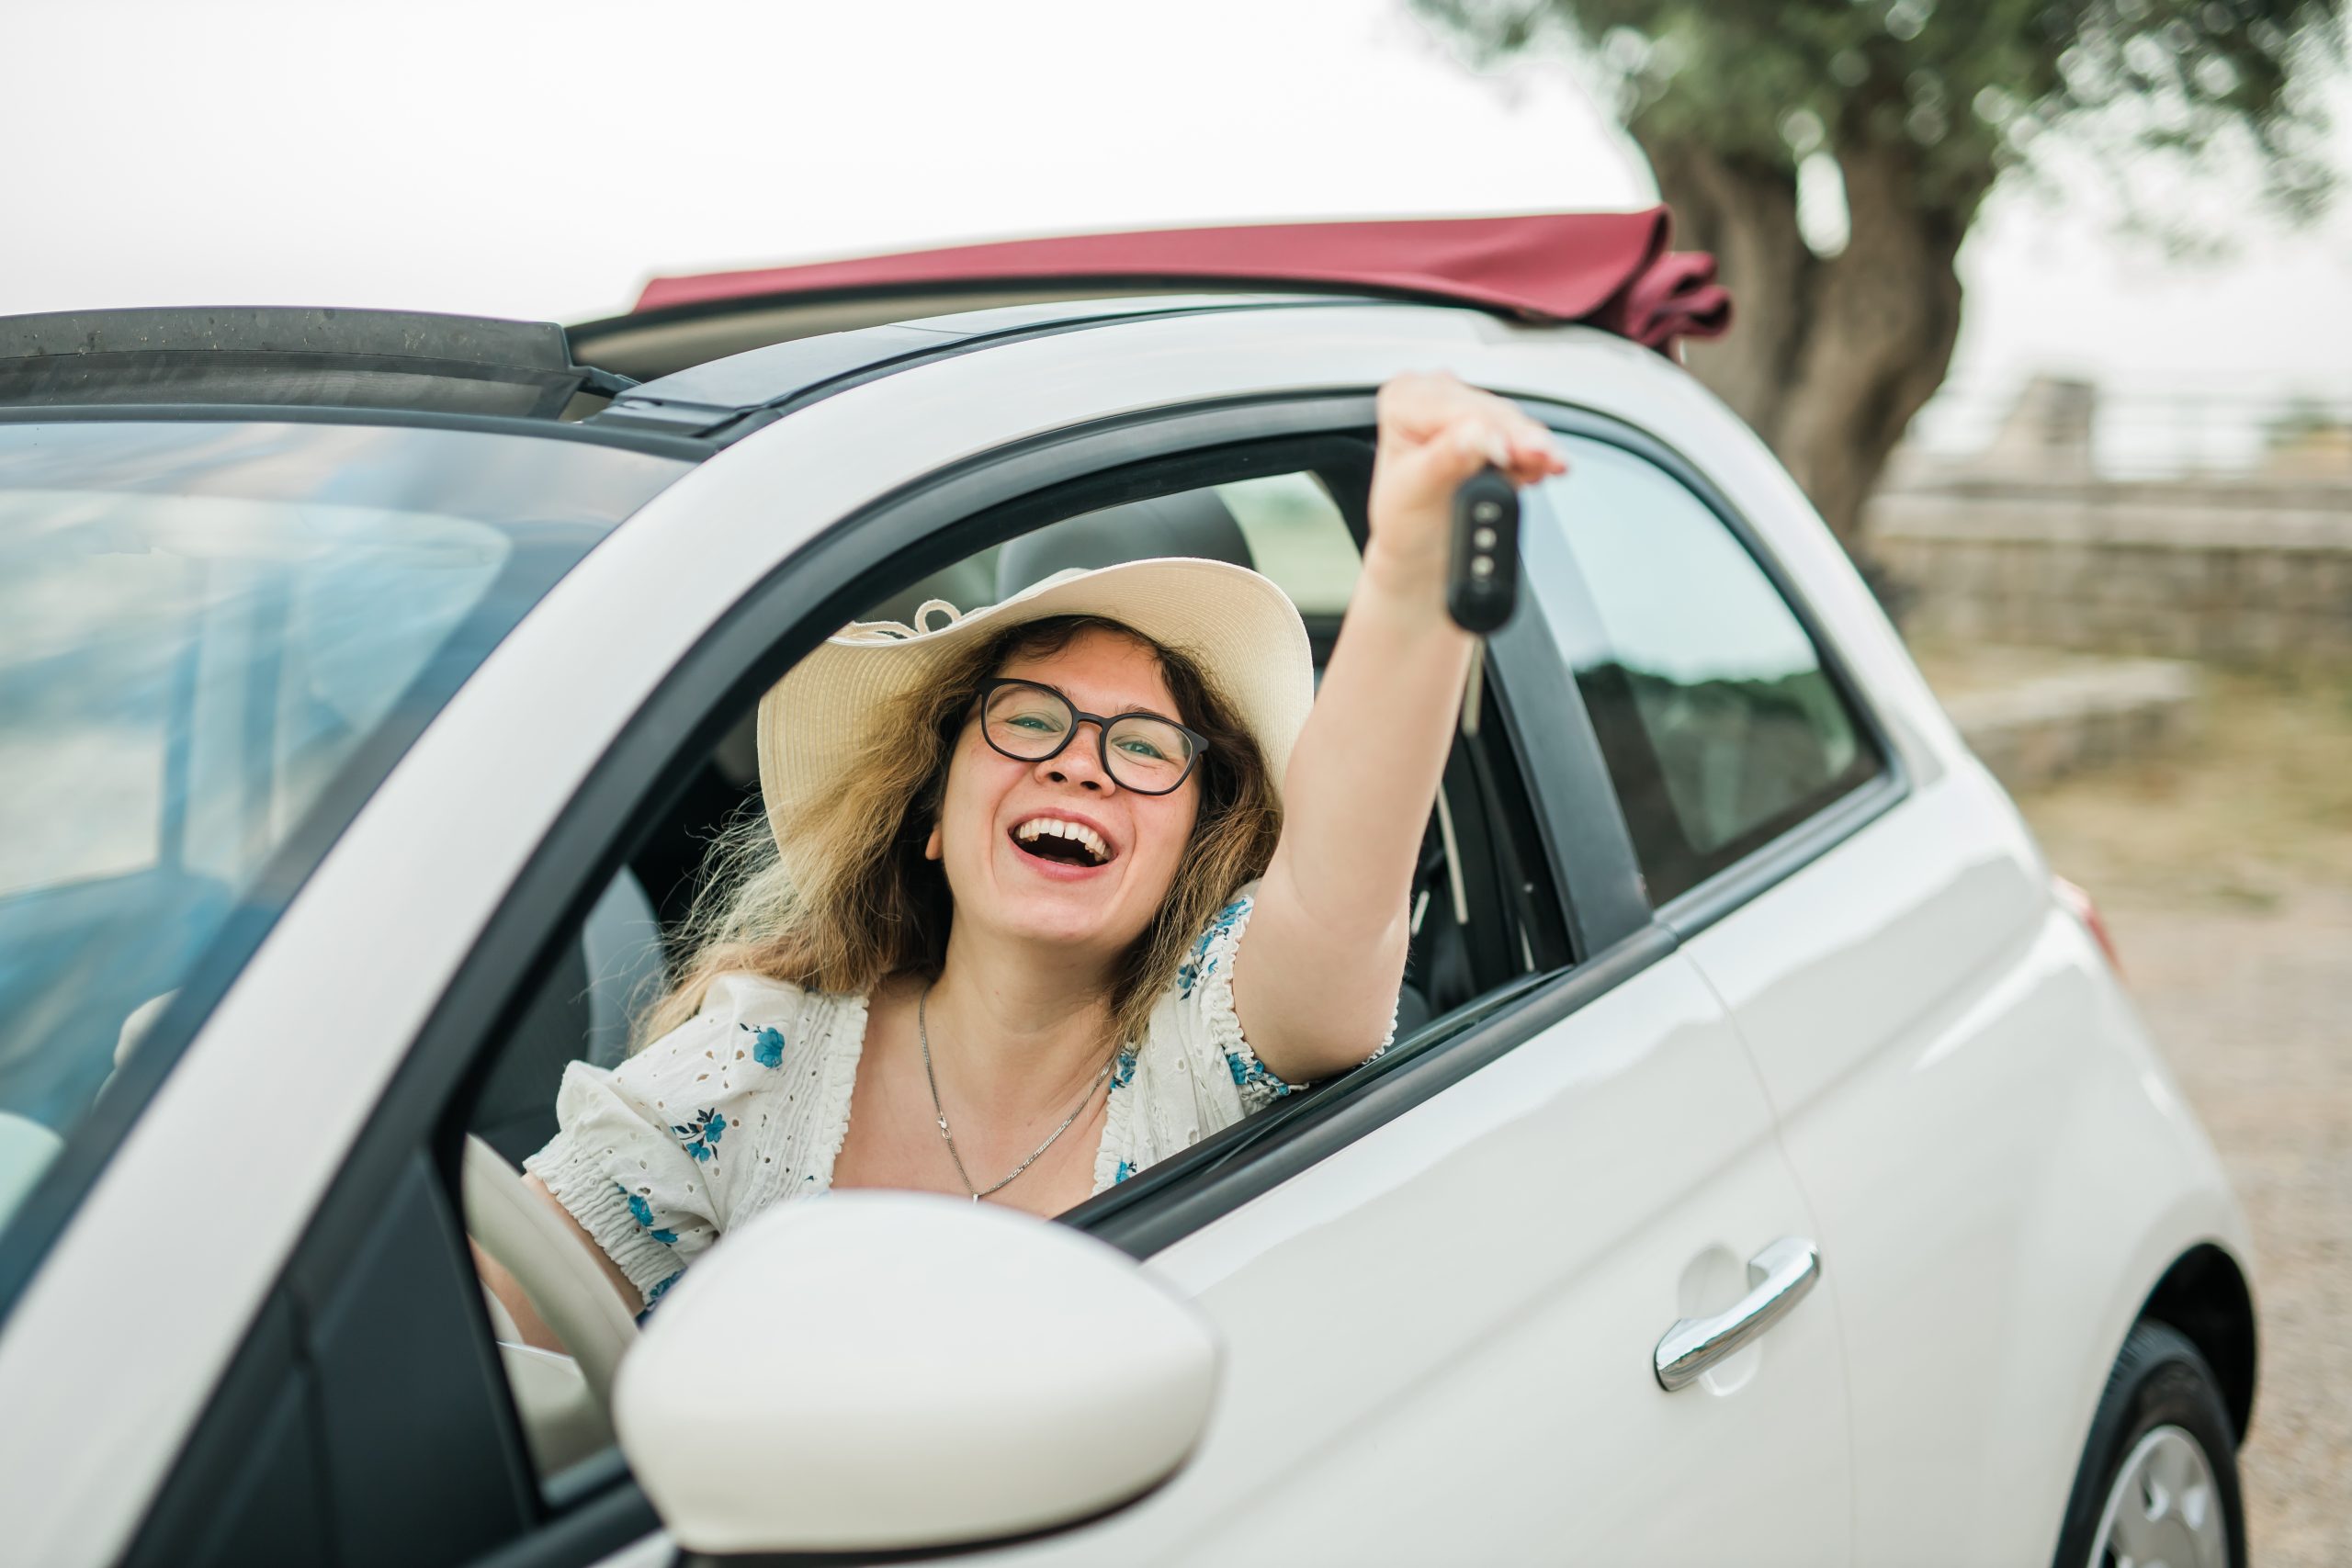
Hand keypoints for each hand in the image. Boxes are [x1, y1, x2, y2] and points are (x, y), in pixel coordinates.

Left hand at [1364, 371, 1565, 610]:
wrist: (1422, 545)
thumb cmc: (1405, 517)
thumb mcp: (1414, 491)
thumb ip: (1444, 461)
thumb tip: (1476, 436)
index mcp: (1403, 399)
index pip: (1451, 408)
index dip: (1483, 428)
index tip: (1505, 451)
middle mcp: (1435, 394)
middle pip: (1488, 413)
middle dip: (1519, 438)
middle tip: (1548, 458)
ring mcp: (1467, 408)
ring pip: (1511, 424)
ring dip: (1534, 446)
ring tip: (1554, 463)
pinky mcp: (1494, 427)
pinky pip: (1522, 438)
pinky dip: (1536, 455)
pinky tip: (1548, 465)